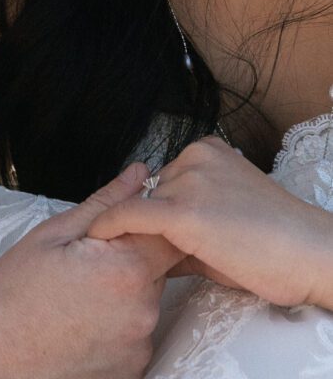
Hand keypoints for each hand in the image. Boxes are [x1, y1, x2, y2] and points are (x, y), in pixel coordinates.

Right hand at [0, 162, 184, 378]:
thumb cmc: (17, 291)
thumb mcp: (55, 234)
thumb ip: (106, 203)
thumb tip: (140, 173)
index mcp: (126, 270)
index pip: (166, 233)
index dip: (144, 225)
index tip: (117, 230)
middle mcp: (143, 312)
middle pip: (157, 268)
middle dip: (130, 259)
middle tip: (87, 264)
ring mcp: (139, 346)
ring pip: (145, 301)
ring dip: (124, 293)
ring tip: (81, 296)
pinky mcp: (132, 371)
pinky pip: (135, 335)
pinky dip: (118, 325)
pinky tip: (84, 322)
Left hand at [88, 137, 332, 308]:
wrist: (309, 254)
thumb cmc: (275, 246)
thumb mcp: (225, 220)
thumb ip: (187, 222)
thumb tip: (152, 244)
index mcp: (208, 150)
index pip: (165, 180)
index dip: (156, 211)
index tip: (140, 232)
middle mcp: (194, 156)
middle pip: (152, 191)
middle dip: (149, 222)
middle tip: (145, 250)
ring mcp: (188, 180)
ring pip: (142, 205)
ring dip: (137, 231)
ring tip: (133, 255)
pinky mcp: (181, 210)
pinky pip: (130, 215)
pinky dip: (110, 226)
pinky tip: (96, 238)